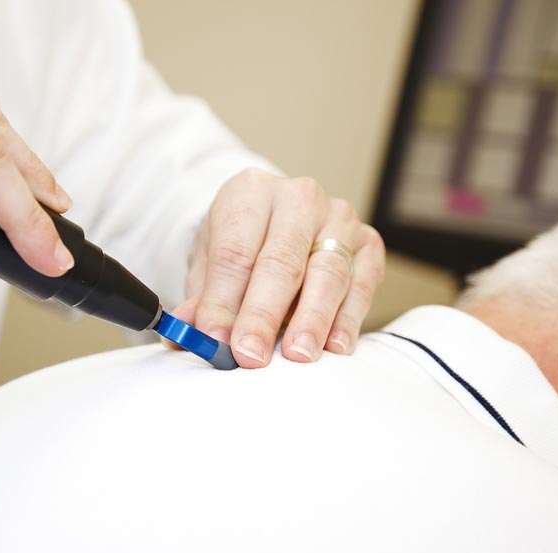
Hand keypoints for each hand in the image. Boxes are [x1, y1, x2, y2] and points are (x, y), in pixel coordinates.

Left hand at [173, 169, 384, 367]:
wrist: (275, 222)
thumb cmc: (241, 246)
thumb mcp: (209, 265)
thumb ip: (201, 301)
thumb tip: (189, 336)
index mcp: (250, 193)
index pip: (235, 252)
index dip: (224, 300)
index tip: (217, 339)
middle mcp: (299, 198)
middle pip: (280, 262)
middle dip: (263, 315)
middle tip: (251, 355)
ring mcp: (339, 218)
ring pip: (327, 273)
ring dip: (311, 320)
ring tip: (296, 354)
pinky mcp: (368, 243)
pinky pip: (362, 284)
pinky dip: (348, 319)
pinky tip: (333, 346)